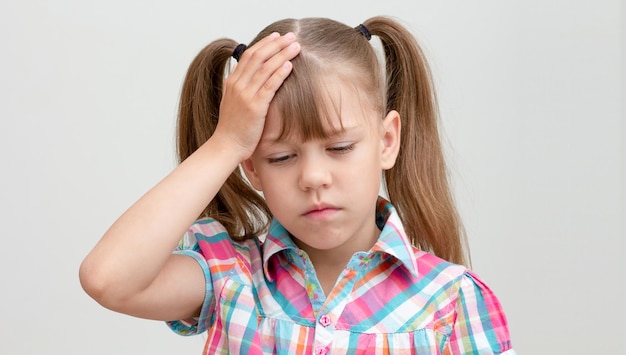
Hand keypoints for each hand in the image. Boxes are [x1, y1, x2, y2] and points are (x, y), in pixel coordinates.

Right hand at [215, 32, 300, 159]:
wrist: (226, 145)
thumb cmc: (233, 128)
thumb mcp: (233, 103)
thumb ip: (241, 88)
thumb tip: (251, 77)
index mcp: (232, 82)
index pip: (249, 55)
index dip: (264, 44)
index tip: (277, 36)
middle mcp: (237, 85)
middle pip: (258, 56)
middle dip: (276, 44)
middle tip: (291, 36)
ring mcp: (245, 95)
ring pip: (265, 67)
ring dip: (282, 54)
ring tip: (296, 46)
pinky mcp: (255, 107)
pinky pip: (269, 85)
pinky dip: (280, 73)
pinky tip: (290, 65)